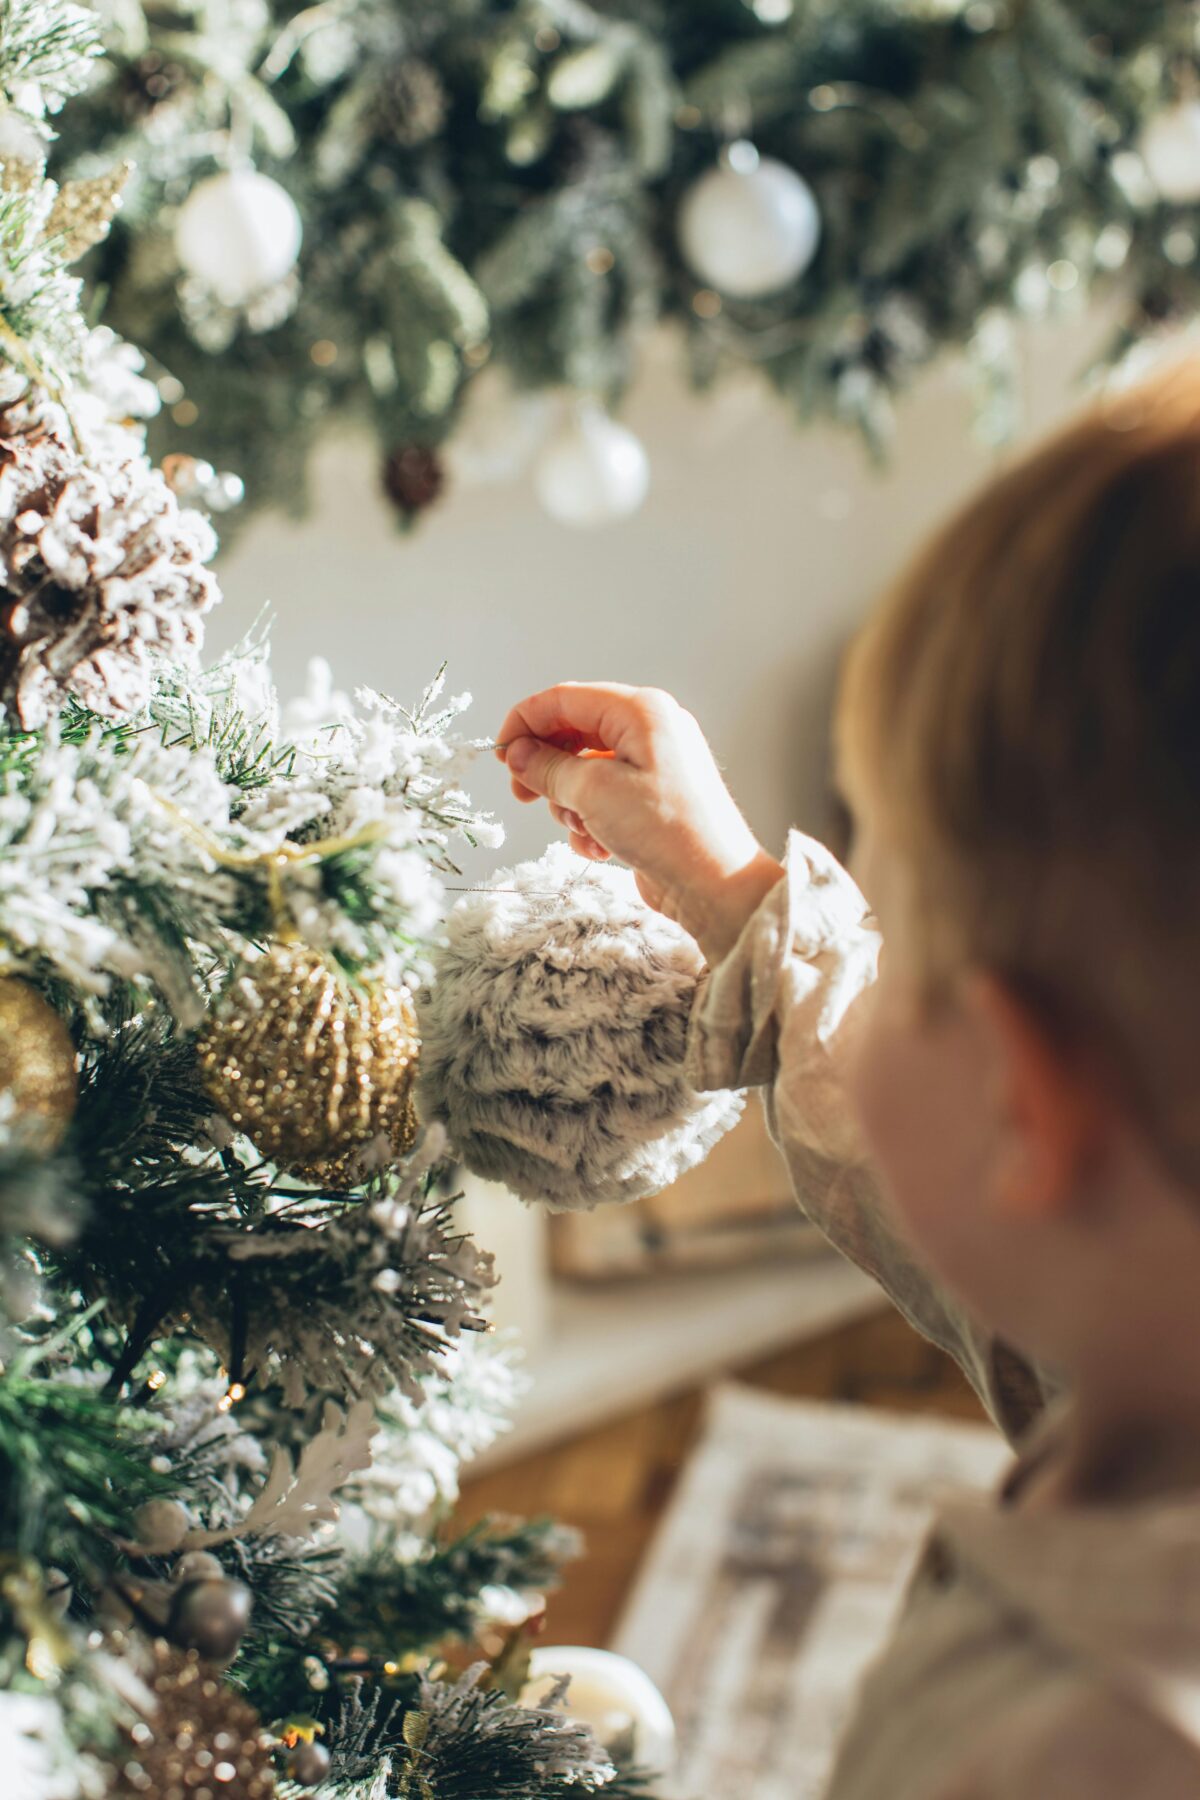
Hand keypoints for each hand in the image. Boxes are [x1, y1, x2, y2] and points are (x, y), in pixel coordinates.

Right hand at [495, 681, 783, 963]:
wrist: (716, 886)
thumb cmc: (671, 832)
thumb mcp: (594, 792)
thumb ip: (548, 767)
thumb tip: (519, 754)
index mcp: (641, 711)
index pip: (565, 699)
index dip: (525, 722)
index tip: (500, 753)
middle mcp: (649, 732)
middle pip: (573, 735)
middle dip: (546, 768)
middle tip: (522, 795)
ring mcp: (652, 767)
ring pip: (583, 772)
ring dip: (570, 804)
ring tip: (583, 828)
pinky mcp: (651, 801)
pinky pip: (603, 799)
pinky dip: (591, 822)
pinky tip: (600, 847)